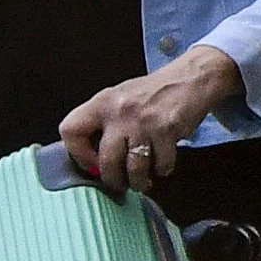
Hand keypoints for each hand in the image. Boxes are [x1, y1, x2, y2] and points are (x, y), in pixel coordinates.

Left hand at [61, 45, 243, 193]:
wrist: (190, 77)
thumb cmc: (153, 92)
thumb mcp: (119, 99)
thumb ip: (102, 125)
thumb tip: (90, 161)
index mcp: (101, 102)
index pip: (70, 130)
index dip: (78, 154)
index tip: (91, 163)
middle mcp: (119, 111)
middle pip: (105, 161)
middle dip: (114, 180)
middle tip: (119, 183)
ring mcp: (143, 121)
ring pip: (133, 169)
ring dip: (139, 181)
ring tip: (141, 181)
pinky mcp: (167, 130)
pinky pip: (160, 165)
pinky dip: (162, 169)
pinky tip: (162, 162)